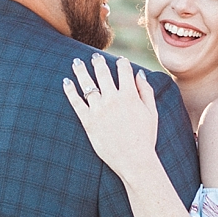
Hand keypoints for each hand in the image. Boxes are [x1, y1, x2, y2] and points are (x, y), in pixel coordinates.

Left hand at [63, 54, 158, 175]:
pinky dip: (70, 90)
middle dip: (98, 62)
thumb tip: (139, 73)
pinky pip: (76, 102)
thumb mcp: (151, 112)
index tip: (119, 60)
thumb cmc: (145, 137)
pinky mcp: (88, 121)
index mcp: (130, 95)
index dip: (121, 62)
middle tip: (94, 56)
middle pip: (103, 73)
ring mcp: (98, 110)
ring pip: (87, 84)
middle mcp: (113, 99)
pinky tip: (66, 82)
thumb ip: (146, 90)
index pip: (123, 70)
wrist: (134, 160)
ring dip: (81, 70)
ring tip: (76, 62)